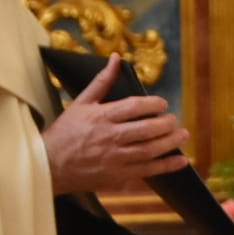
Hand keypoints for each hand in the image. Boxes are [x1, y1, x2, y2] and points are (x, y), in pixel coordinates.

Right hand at [43, 54, 190, 194]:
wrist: (49, 165)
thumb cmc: (65, 132)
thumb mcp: (81, 102)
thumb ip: (102, 81)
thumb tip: (117, 58)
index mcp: (101, 117)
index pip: (134, 107)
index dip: (154, 103)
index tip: (162, 104)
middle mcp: (110, 137)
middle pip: (146, 129)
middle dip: (166, 123)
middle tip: (174, 120)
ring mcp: (114, 159)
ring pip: (150, 150)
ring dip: (171, 142)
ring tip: (183, 135)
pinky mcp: (117, 177)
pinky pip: (147, 171)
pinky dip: (166, 166)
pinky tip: (181, 160)